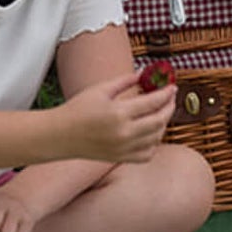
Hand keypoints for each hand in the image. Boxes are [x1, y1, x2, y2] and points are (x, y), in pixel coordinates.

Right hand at [56, 68, 176, 164]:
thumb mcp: (100, 89)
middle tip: (170, 98)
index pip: (153, 102)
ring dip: (163, 123)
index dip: (166, 93)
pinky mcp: (120, 158)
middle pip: (159, 120)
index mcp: (118, 113)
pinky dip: (154, 142)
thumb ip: (125, 81)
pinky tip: (150, 132)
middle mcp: (123, 133)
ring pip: (156, 137)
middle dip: (169, 107)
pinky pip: (147, 153)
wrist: (59, 136)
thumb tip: (145, 73)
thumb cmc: (77, 110)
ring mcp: (123, 148)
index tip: (172, 87)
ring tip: (160, 112)